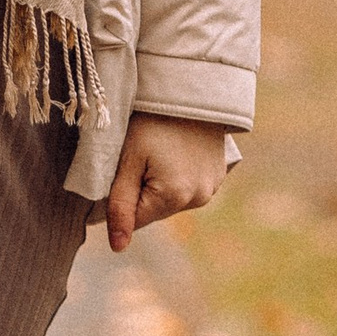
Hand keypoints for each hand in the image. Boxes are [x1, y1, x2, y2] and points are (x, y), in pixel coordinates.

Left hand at [102, 116, 229, 252]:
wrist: (190, 88)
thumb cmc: (152, 120)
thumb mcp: (128, 160)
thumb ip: (120, 205)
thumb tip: (118, 247)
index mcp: (175, 197)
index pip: (134, 219)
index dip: (120, 198)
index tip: (120, 169)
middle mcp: (199, 198)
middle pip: (153, 210)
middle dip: (140, 190)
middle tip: (139, 155)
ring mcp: (212, 187)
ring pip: (170, 199)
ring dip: (159, 184)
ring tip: (158, 150)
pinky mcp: (218, 175)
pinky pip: (188, 187)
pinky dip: (176, 175)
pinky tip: (174, 150)